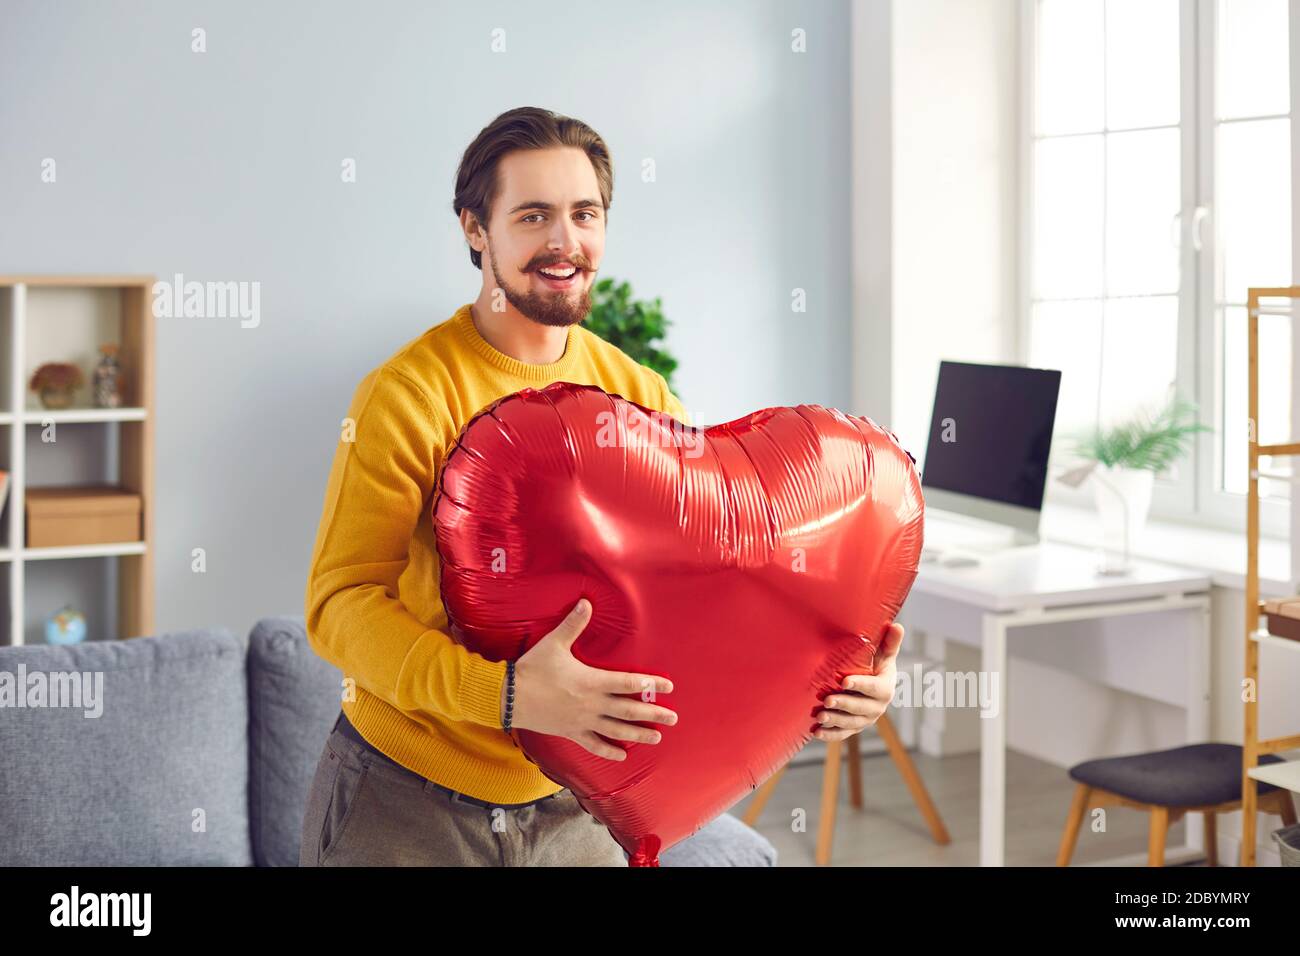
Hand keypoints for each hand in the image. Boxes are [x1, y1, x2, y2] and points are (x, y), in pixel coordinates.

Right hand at [503, 599, 677, 760]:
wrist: (509, 696)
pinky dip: (609, 751)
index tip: (668, 687)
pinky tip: (623, 756)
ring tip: (657, 737)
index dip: (651, 684)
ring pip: (617, 730)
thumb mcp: (554, 643)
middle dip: (653, 714)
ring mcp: (583, 721)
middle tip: (673, 718)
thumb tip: (586, 602)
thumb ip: (573, 624)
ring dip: (639, 734)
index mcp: (592, 681)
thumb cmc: (533, 668)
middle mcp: (592, 704)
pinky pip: (594, 745)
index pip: (629, 683)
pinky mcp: (571, 732)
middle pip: (630, 710)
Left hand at [813, 622, 903, 741]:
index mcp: (885, 688)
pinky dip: (830, 735)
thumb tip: (897, 625)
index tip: (844, 681)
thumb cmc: (875, 663)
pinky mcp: (853, 727)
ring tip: (820, 716)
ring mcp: (865, 719)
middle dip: (844, 705)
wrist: (870, 683)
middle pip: (861, 708)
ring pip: (851, 723)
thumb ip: (889, 643)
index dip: (860, 685)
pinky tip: (816, 733)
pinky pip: (843, 734)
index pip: (874, 688)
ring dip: (835, 721)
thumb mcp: (883, 654)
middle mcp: (877, 707)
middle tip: (828, 700)